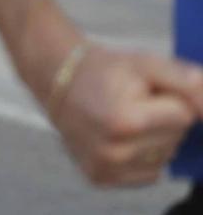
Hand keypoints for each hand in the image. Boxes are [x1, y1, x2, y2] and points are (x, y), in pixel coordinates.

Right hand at [46, 42, 202, 186]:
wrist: (56, 81)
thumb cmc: (104, 70)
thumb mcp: (142, 63)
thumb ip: (182, 79)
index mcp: (125, 121)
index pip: (183, 116)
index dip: (169, 99)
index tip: (143, 90)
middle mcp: (114, 151)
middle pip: (176, 139)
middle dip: (163, 119)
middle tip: (132, 103)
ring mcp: (106, 168)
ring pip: (165, 158)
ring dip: (155, 138)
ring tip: (126, 120)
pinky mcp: (100, 178)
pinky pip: (149, 174)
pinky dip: (143, 157)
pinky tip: (122, 139)